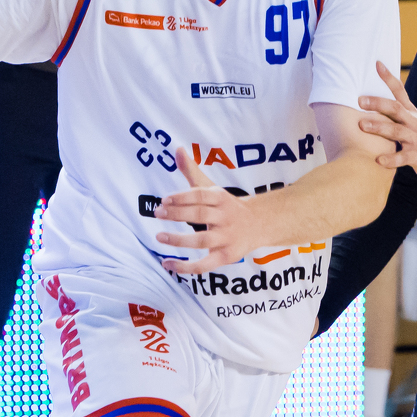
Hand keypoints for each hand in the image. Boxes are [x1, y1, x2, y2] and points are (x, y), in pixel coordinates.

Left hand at [154, 148, 266, 273]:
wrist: (258, 225)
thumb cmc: (227, 206)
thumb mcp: (212, 188)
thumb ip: (192, 171)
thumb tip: (177, 149)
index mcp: (221, 198)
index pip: (201, 195)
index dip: (182, 197)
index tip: (164, 199)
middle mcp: (225, 217)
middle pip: (201, 215)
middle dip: (178, 214)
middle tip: (157, 212)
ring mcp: (226, 238)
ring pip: (202, 240)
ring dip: (179, 240)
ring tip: (160, 237)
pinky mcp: (226, 256)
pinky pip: (204, 265)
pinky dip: (186, 267)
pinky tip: (168, 264)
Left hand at [359, 61, 416, 181]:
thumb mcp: (411, 119)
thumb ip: (395, 110)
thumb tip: (371, 97)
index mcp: (410, 112)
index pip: (400, 91)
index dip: (389, 78)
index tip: (377, 64)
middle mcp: (413, 122)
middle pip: (396, 109)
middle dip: (378, 104)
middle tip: (360, 101)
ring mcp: (416, 139)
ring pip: (397, 131)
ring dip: (380, 128)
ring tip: (362, 126)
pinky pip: (403, 157)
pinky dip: (391, 159)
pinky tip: (379, 160)